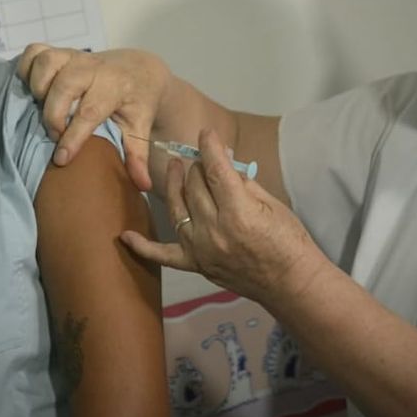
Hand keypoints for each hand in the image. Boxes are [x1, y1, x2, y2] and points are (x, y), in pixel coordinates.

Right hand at [17, 44, 170, 190]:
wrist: (139, 69)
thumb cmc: (137, 102)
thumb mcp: (140, 126)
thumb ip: (138, 155)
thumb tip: (142, 185)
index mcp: (115, 87)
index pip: (90, 111)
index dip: (73, 136)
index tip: (61, 159)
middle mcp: (93, 67)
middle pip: (64, 86)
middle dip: (53, 114)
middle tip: (55, 134)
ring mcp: (75, 56)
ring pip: (46, 62)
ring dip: (38, 87)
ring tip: (42, 108)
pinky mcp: (60, 51)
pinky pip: (34, 51)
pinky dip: (27, 68)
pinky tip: (32, 89)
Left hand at [120, 129, 324, 305]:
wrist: (290, 283)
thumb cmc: (288, 240)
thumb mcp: (272, 204)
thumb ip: (244, 183)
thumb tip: (223, 162)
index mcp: (238, 212)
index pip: (216, 170)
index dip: (209, 147)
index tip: (206, 133)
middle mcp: (214, 229)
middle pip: (195, 186)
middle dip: (198, 165)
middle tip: (203, 157)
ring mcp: (200, 249)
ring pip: (177, 208)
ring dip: (174, 184)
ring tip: (174, 167)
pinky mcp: (196, 265)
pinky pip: (163, 255)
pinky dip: (143, 246)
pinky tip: (126, 236)